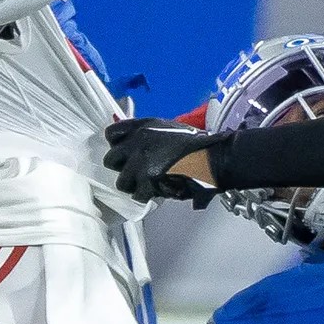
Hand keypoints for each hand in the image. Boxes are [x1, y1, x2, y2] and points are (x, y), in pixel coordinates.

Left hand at [103, 117, 222, 207]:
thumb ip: (147, 135)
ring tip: (149, 184)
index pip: (111, 134)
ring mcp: (140, 163)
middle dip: (122, 168)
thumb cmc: (197, 144)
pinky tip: (158, 191)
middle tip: (136, 172)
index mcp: (142, 127)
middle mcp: (137, 142)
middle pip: (111, 160)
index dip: (117, 145)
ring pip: (122, 182)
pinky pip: (137, 195)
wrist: (212, 159)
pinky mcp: (147, 182)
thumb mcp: (168, 129)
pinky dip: (147, 196)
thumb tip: (134, 145)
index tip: (124, 153)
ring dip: (134, 185)